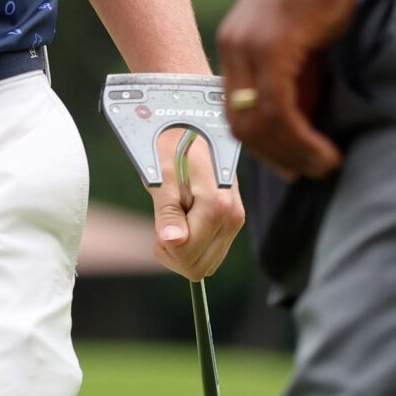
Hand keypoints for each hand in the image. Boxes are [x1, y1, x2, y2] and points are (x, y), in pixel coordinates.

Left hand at [147, 123, 246, 280]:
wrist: (194, 129)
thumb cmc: (173, 148)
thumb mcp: (162, 175)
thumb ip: (167, 210)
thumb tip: (172, 241)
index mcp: (216, 205)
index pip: (187, 254)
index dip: (165, 246)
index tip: (160, 223)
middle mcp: (232, 216)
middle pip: (198, 267)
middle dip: (173, 254)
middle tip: (164, 225)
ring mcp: (235, 221)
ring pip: (206, 265)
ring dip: (183, 251)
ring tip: (175, 220)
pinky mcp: (233, 223)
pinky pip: (211, 254)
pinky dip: (193, 246)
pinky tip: (186, 221)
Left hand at [217, 0, 365, 178]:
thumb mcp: (303, 37)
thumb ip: (298, 77)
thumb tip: (305, 122)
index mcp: (235, 45)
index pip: (235, 111)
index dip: (263, 145)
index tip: (292, 162)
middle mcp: (233, 48)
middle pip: (241, 125)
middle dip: (276, 157)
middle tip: (309, 171)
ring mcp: (249, 47)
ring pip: (260, 123)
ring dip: (293, 155)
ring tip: (324, 165)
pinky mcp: (273, 46)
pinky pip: (280, 109)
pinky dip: (302, 139)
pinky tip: (325, 150)